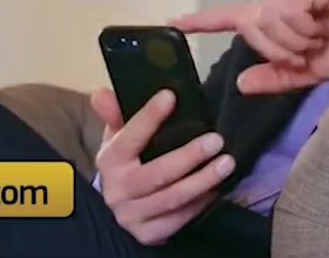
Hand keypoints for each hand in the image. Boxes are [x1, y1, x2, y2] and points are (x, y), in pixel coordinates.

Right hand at [91, 88, 235, 245]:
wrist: (117, 205)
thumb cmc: (124, 162)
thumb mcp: (117, 136)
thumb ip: (115, 113)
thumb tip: (102, 94)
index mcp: (110, 160)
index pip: (129, 137)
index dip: (148, 117)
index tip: (170, 97)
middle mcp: (118, 189)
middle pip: (156, 173)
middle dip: (188, 156)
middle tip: (215, 140)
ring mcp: (132, 215)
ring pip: (171, 199)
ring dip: (202, 181)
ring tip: (226, 163)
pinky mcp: (148, 234)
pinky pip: (178, 221)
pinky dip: (199, 204)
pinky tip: (216, 188)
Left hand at [170, 0, 328, 93]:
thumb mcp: (311, 72)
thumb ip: (276, 77)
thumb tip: (241, 83)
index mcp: (280, 15)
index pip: (234, 16)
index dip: (203, 20)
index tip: (173, 22)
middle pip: (251, 25)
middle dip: (275, 50)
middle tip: (305, 54)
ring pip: (267, 19)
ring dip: (292, 42)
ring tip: (319, 40)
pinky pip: (287, 10)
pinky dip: (303, 29)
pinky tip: (324, 27)